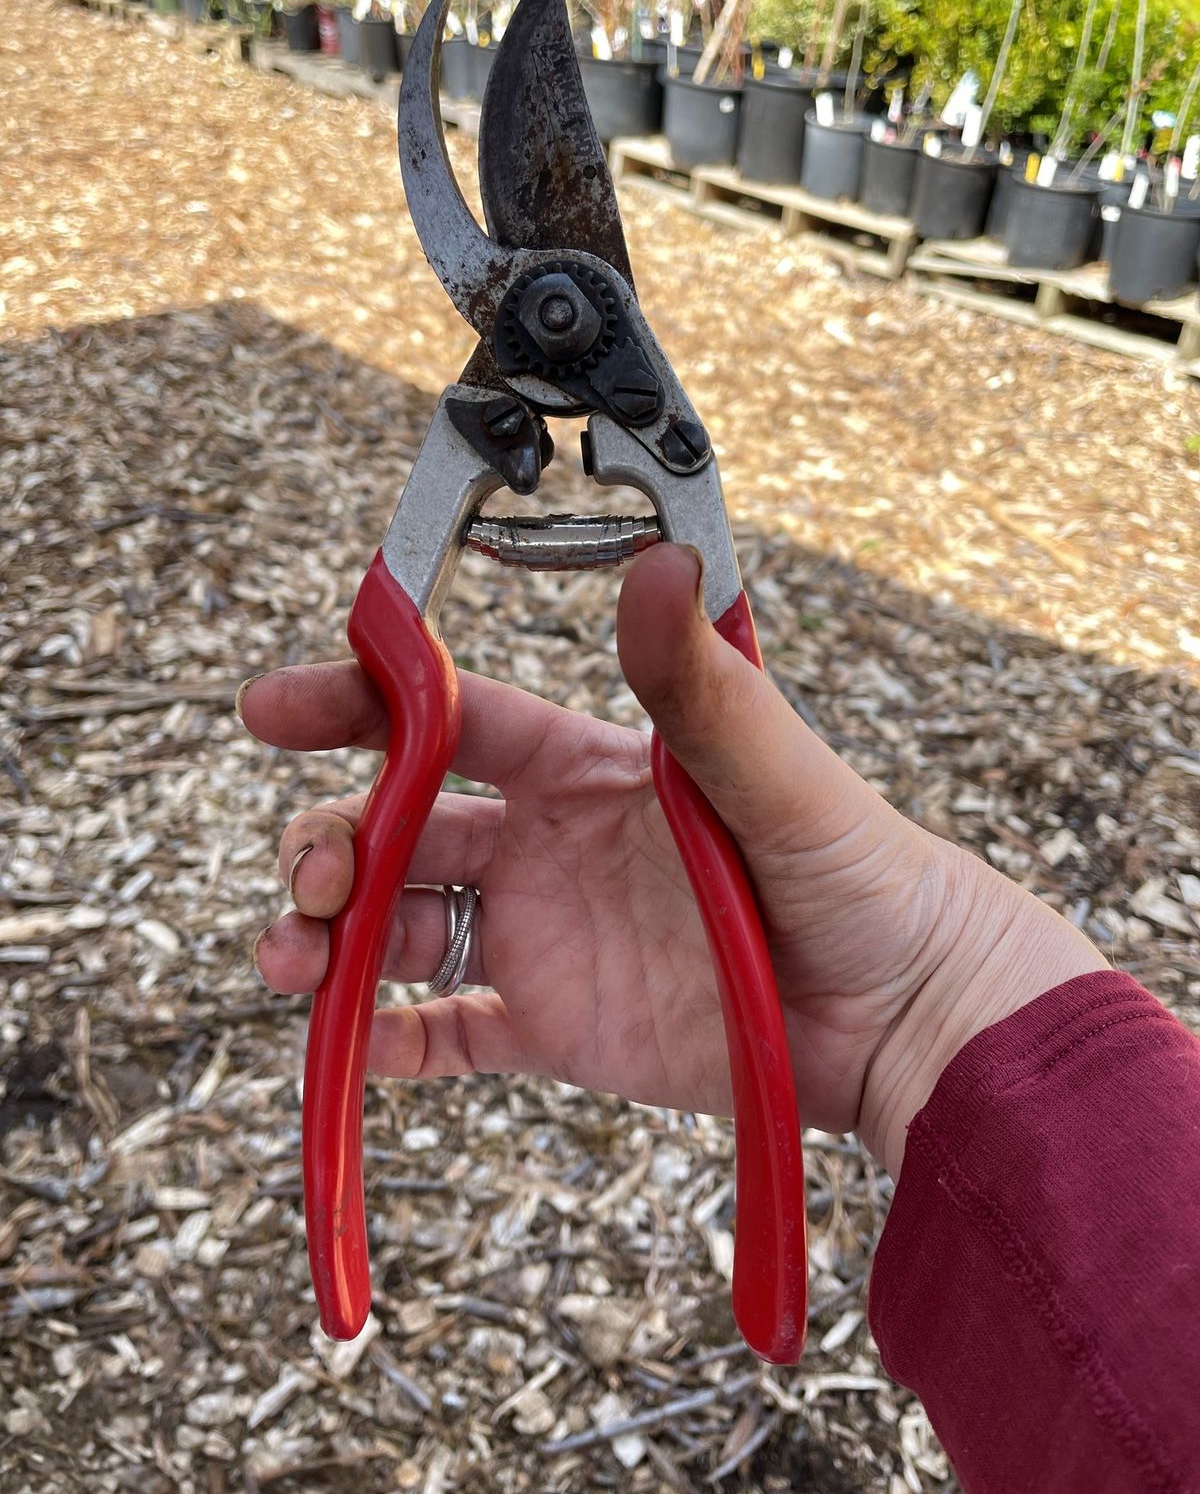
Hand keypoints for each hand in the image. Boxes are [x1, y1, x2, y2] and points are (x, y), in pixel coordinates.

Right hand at [242, 545, 1106, 1176]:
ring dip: (331, 938)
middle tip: (312, 875)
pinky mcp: (558, 1029)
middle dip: (331, 840)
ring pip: (400, 931)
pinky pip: (448, 1034)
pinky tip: (350, 1046)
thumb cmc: (856, 870)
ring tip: (294, 959)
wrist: (903, 1011)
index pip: (445, 720)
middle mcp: (547, 847)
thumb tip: (660, 562)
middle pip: (396, 829)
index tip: (278, 704)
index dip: (357, 705)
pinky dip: (387, 1042)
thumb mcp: (772, 771)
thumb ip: (699, 685)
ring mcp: (546, 939)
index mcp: (584, 768)